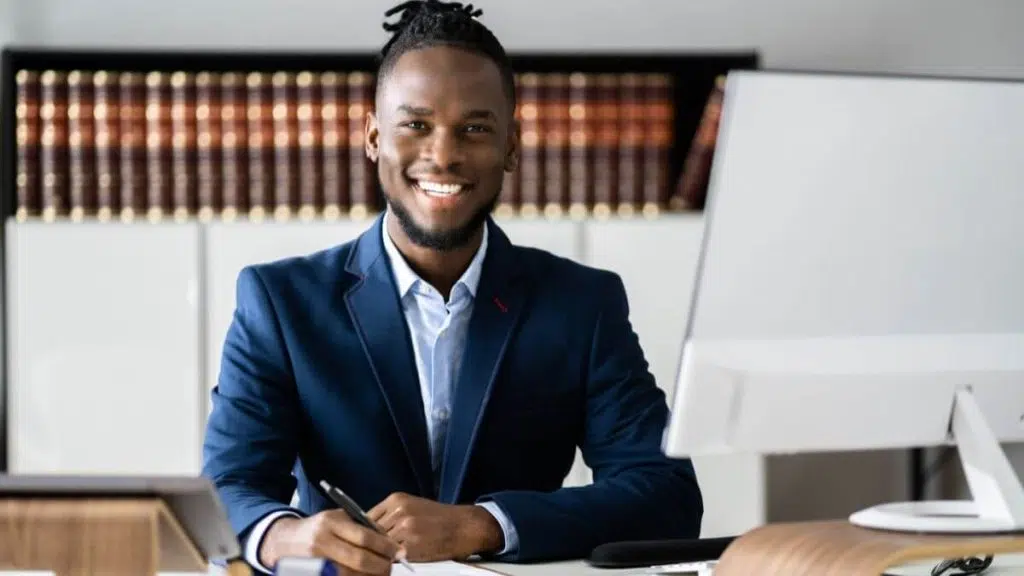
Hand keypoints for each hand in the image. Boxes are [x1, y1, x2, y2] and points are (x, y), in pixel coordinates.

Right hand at [259, 511, 402, 574]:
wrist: (285, 541)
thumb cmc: (317, 529)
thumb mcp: (337, 519)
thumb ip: (360, 526)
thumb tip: (388, 540)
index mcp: (330, 522)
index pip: (364, 536)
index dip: (384, 546)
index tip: (398, 551)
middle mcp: (322, 541)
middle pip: (359, 559)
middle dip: (381, 565)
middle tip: (391, 565)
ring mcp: (316, 561)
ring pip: (351, 574)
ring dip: (370, 575)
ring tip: (381, 572)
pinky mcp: (313, 575)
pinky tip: (365, 575)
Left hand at [367, 492, 503, 561]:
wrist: (464, 526)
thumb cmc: (439, 518)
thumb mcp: (412, 506)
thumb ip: (391, 514)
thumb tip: (366, 528)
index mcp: (396, 499)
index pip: (365, 517)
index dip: (362, 532)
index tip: (362, 541)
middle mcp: (398, 511)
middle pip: (370, 533)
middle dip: (371, 544)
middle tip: (370, 552)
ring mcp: (405, 529)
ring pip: (380, 546)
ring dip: (381, 553)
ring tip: (384, 558)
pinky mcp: (411, 546)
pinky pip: (392, 557)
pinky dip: (392, 561)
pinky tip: (397, 561)